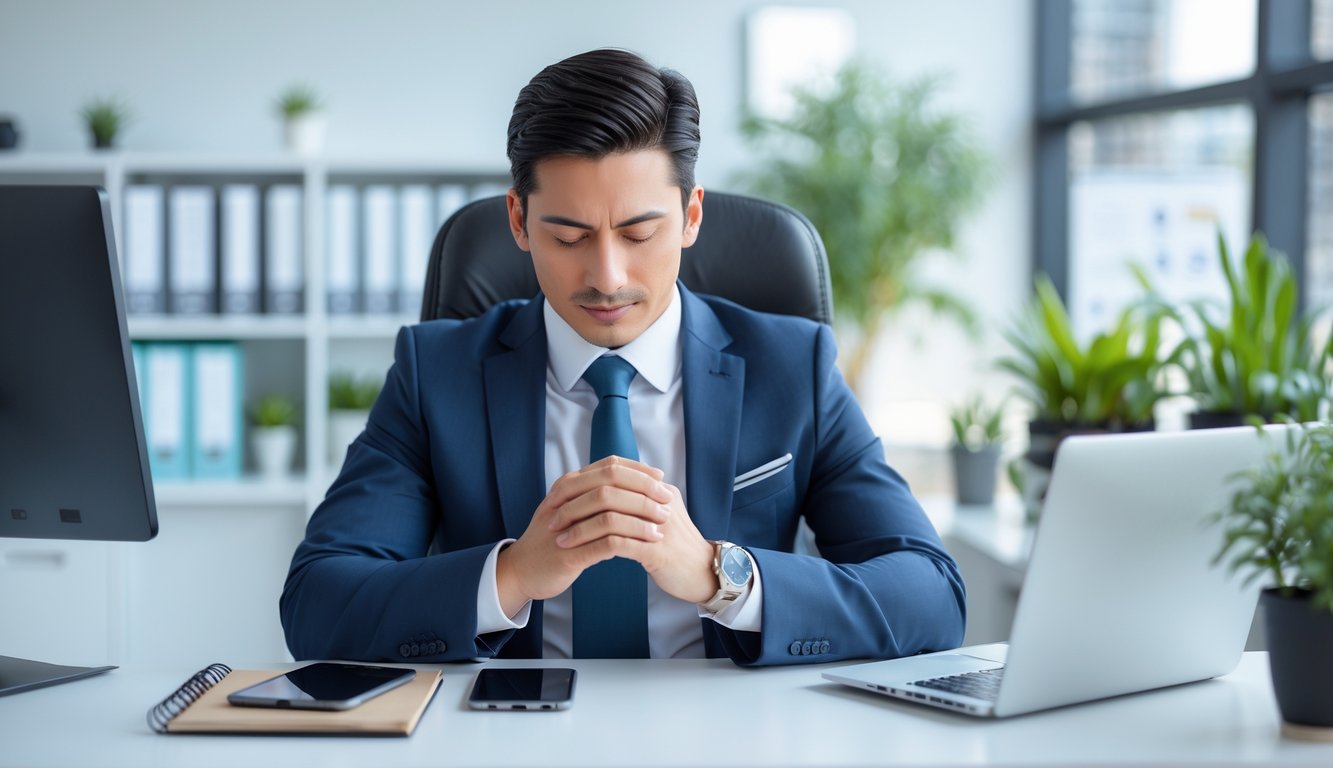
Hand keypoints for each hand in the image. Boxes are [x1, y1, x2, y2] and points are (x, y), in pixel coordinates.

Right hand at [495, 457, 672, 616]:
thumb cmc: (552, 540)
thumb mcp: (570, 510)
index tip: (661, 477)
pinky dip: (630, 540)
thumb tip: (629, 483)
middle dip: (644, 488)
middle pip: (611, 480)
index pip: (609, 466)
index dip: (638, 469)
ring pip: (609, 510)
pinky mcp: (569, 552)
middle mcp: (566, 499)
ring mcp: (566, 525)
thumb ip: (592, 494)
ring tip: (663, 523)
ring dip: (641, 515)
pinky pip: (605, 542)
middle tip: (668, 498)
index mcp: (568, 485)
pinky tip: (648, 545)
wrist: (521, 571)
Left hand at [552, 473, 715, 605]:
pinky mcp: (657, 550)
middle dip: (575, 503)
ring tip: (559, 537)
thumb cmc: (677, 547)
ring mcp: (658, 525)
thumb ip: (639, 500)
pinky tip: (576, 554)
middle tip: (552, 516)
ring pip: (609, 516)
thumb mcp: (660, 515)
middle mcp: (659, 501)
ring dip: (579, 526)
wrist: (705, 573)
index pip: (614, 473)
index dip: (582, 483)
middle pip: (608, 489)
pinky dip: (592, 546)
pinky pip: (618, 543)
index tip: (559, 496)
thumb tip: (608, 489)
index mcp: (659, 489)